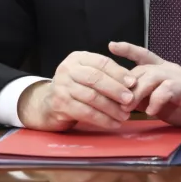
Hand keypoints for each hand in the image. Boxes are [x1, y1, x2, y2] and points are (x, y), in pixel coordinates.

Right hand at [17, 51, 136, 131]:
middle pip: (96, 78)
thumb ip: (106, 74)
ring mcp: (61, 87)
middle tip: (130, 100)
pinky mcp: (59, 105)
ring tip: (124, 115)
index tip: (133, 82)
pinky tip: (113, 123)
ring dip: (111, 108)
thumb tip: (132, 82)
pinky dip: (102, 119)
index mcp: (78, 58)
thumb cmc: (75, 87)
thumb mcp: (88, 74)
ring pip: (91, 97)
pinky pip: (85, 112)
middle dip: (116, 90)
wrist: (47, 104)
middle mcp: (68, 69)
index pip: (102, 62)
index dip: (119, 72)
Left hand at [109, 42, 180, 132]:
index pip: (144, 55)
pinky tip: (151, 111)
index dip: (128, 49)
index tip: (112, 46)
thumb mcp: (159, 101)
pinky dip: (156, 100)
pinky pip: (167, 89)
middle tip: (117, 101)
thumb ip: (144, 96)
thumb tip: (121, 98)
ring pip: (153, 76)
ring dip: (138, 92)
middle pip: (143, 69)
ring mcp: (179, 78)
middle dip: (127, 84)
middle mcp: (169, 70)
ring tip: (129, 107)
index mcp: (163, 70)